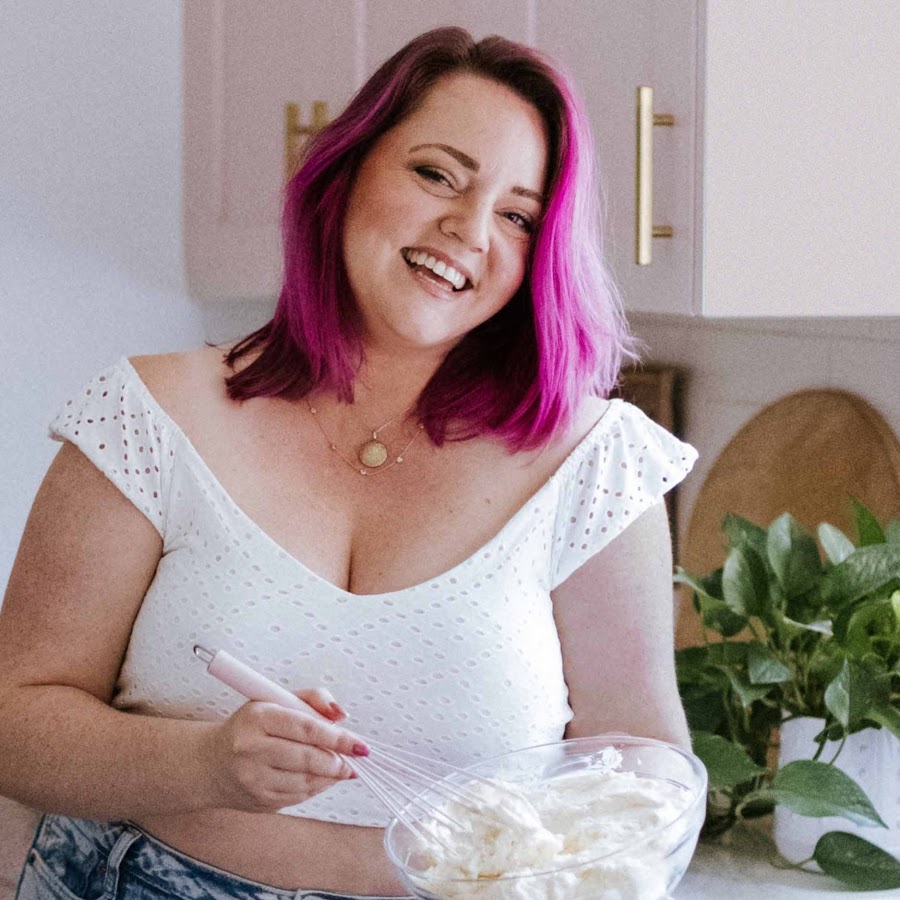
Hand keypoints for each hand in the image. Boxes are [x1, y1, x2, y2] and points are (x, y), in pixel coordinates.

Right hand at [201, 688, 366, 812]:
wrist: (209, 763)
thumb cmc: (251, 726)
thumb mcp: (276, 700)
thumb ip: (312, 699)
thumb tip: (341, 715)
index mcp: (258, 717)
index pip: (306, 728)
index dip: (337, 738)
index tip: (359, 744)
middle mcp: (252, 749)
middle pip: (307, 758)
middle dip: (338, 761)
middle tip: (355, 758)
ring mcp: (253, 779)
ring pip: (305, 781)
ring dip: (330, 776)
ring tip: (342, 767)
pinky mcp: (258, 801)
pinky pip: (298, 797)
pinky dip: (316, 787)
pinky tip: (322, 778)